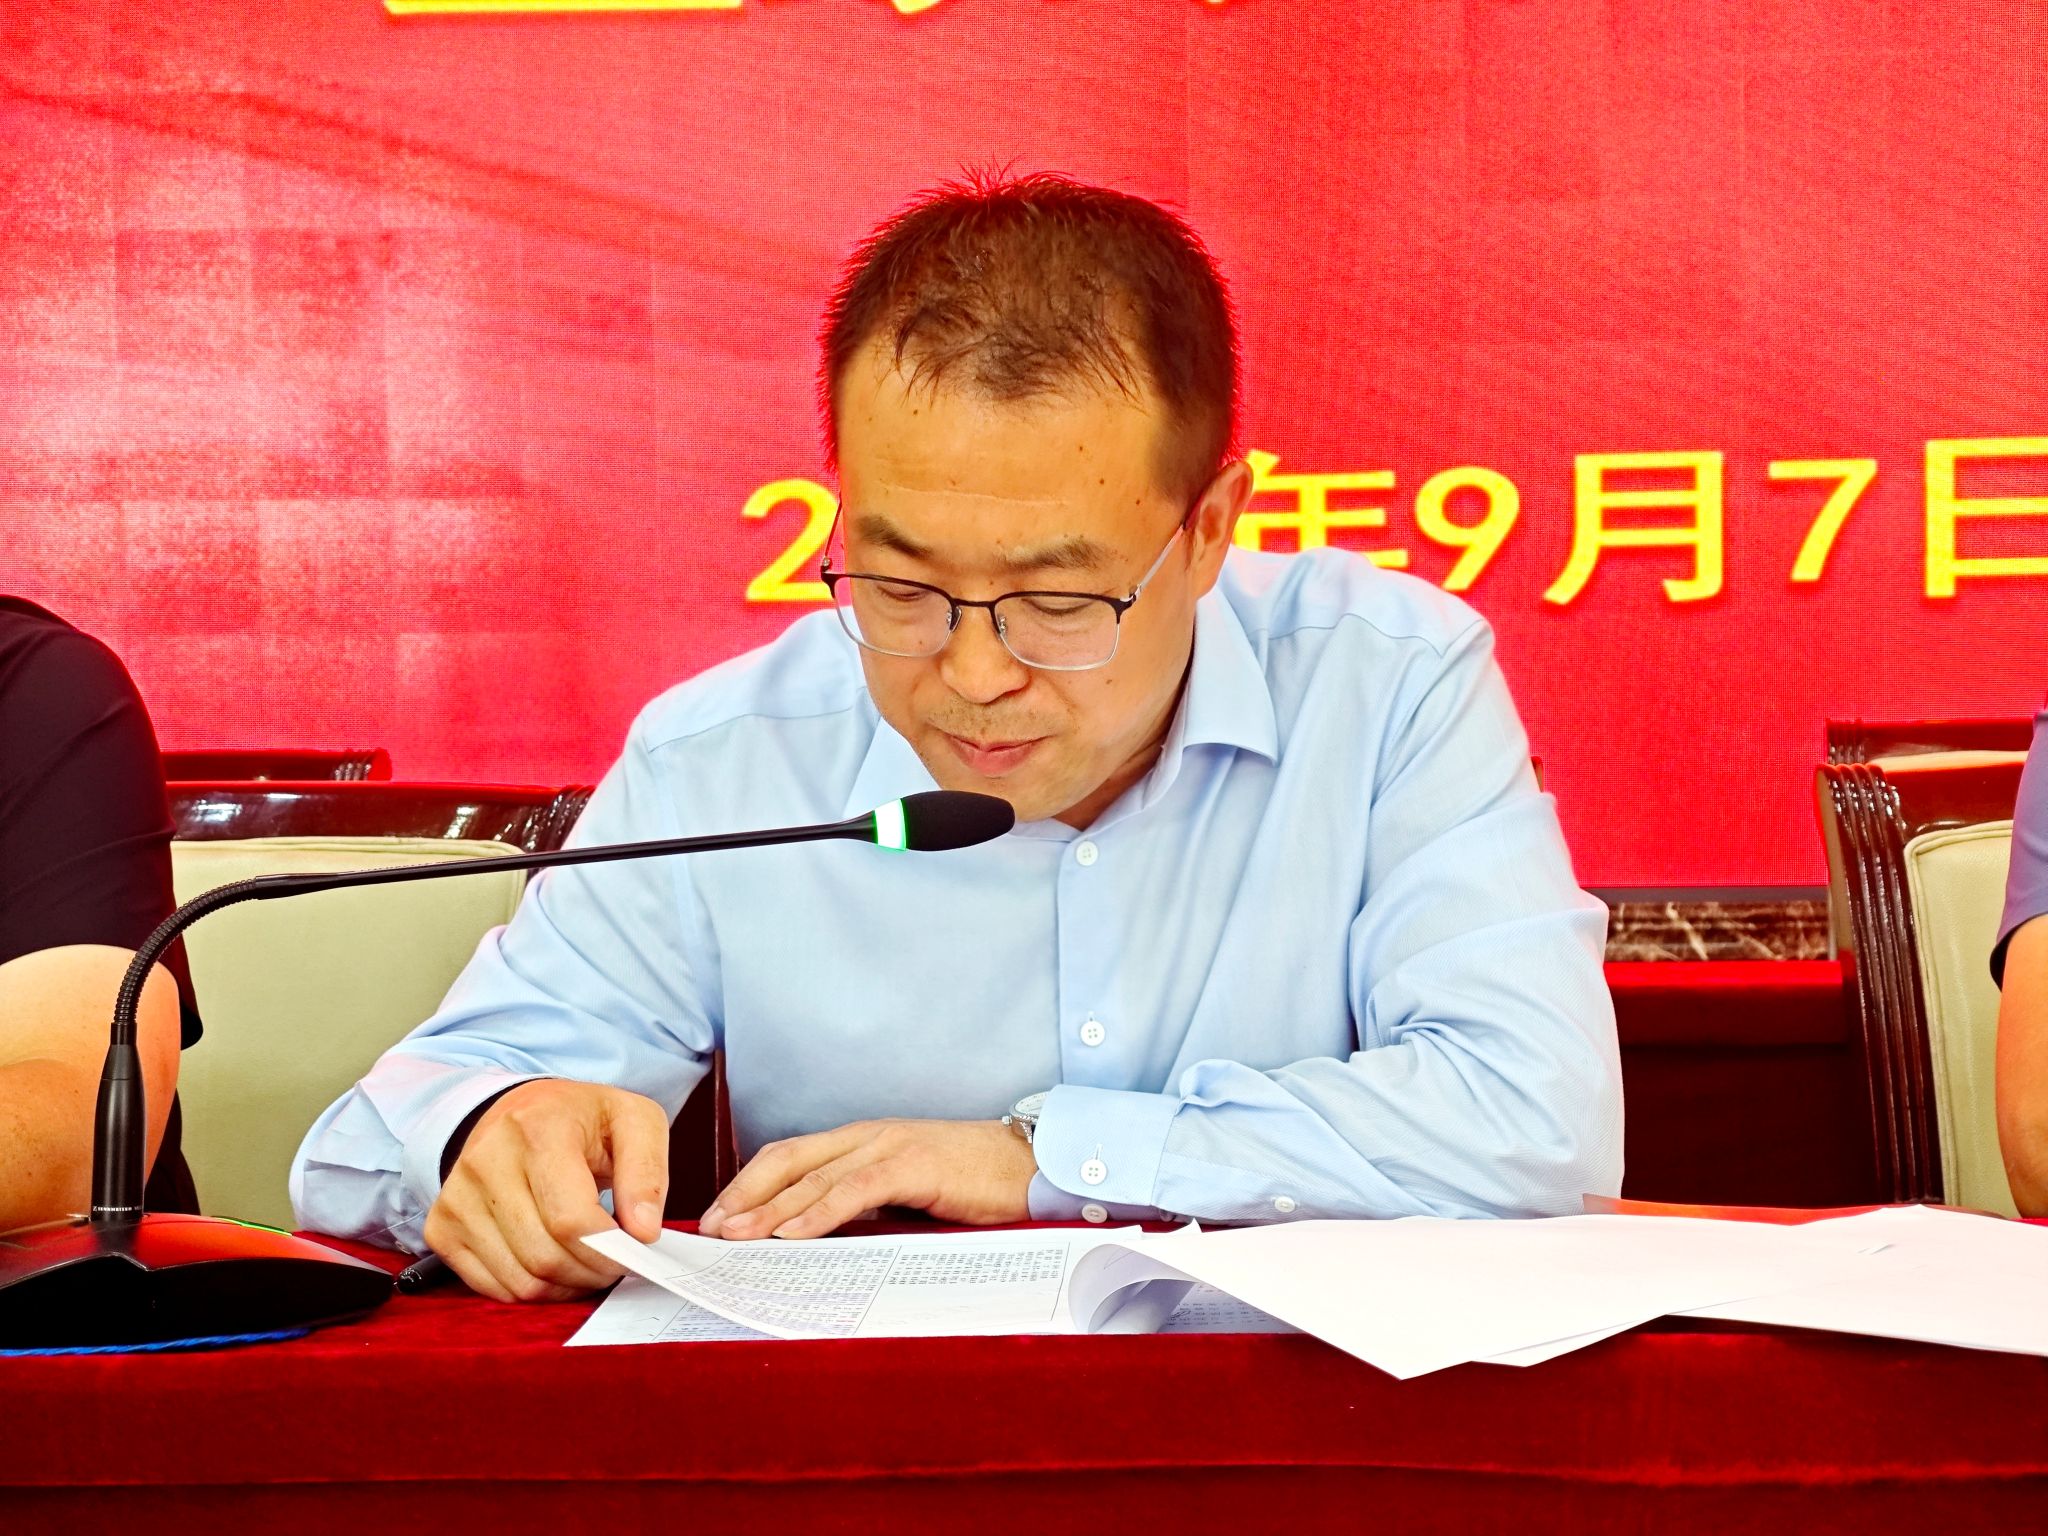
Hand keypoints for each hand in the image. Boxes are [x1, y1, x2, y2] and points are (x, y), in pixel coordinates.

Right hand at [423, 1078, 669, 1302]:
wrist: (523, 1110)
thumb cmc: (583, 1119)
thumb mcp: (635, 1121)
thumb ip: (647, 1173)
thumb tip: (643, 1233)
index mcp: (537, 1127)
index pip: (571, 1219)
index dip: (610, 1252)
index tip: (634, 1252)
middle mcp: (485, 1160)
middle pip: (544, 1256)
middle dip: (592, 1272)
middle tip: (614, 1261)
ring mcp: (456, 1196)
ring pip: (519, 1280)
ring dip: (565, 1286)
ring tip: (587, 1260)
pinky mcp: (442, 1227)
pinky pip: (491, 1288)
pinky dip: (532, 1289)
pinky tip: (553, 1262)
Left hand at [700, 1119, 1034, 1240]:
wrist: (1030, 1165)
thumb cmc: (972, 1183)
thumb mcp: (907, 1194)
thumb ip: (866, 1206)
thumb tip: (817, 1241)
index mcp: (863, 1140)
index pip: (790, 1156)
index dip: (748, 1184)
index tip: (715, 1218)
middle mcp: (868, 1136)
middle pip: (787, 1159)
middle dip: (743, 1194)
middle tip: (707, 1230)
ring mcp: (890, 1147)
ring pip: (813, 1175)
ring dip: (768, 1208)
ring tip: (734, 1236)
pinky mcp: (914, 1166)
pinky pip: (854, 1189)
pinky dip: (816, 1212)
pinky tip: (791, 1234)